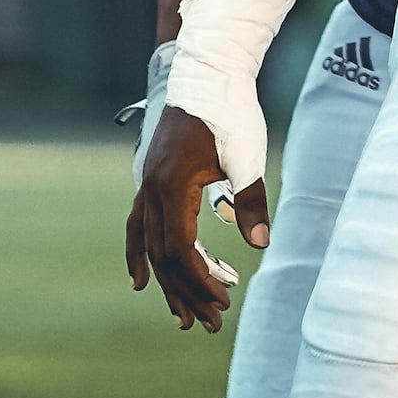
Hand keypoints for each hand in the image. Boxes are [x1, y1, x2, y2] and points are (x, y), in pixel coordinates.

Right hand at [121, 101, 262, 332]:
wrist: (207, 72)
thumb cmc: (230, 112)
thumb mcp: (247, 157)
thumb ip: (250, 201)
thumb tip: (259, 245)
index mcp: (173, 185)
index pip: (180, 248)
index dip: (200, 278)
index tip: (223, 299)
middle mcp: (151, 189)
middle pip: (162, 256)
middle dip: (185, 292)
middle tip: (208, 324)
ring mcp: (146, 185)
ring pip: (149, 246)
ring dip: (166, 283)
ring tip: (182, 318)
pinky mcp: (150, 181)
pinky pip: (137, 228)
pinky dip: (140, 256)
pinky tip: (142, 281)